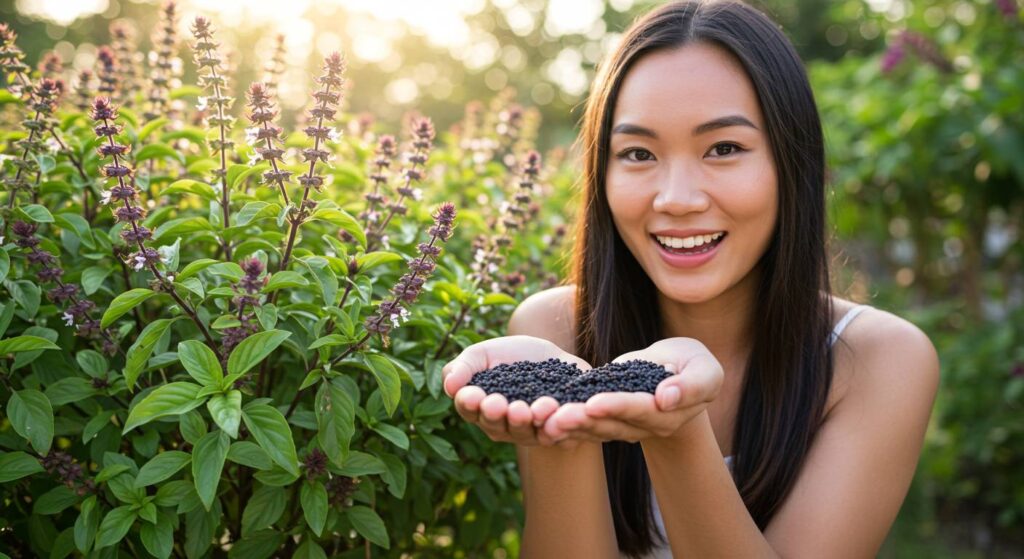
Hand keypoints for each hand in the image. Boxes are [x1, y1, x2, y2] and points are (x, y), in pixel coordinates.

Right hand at [442, 335, 592, 446]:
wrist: (550, 353)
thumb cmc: (509, 355)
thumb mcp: (483, 354)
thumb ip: (464, 367)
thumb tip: (450, 385)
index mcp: (480, 408)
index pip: (469, 410)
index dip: (469, 404)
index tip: (472, 394)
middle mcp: (502, 426)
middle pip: (495, 426)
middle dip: (495, 415)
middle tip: (496, 403)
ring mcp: (530, 431)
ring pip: (524, 433)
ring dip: (522, 422)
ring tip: (523, 408)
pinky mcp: (557, 430)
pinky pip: (555, 434)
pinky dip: (554, 426)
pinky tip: (553, 410)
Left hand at [541, 337, 723, 442]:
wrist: (679, 371)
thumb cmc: (695, 366)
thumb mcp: (705, 370)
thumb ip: (693, 385)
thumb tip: (668, 398)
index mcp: (667, 415)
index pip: (640, 411)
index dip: (618, 407)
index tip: (594, 404)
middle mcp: (641, 426)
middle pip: (609, 424)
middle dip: (581, 420)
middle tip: (555, 417)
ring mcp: (621, 424)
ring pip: (590, 427)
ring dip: (565, 424)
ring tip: (541, 419)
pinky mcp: (604, 415)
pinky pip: (581, 420)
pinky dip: (560, 421)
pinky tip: (537, 417)